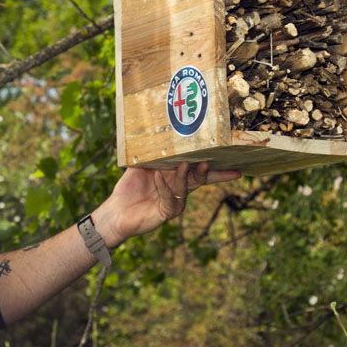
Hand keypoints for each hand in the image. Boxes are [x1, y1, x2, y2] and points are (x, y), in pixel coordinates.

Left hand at [92, 162, 239, 246]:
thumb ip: (150, 154)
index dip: (214, 166)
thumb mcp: (140, 167)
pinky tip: (157, 176)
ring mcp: (174, 202)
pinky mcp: (166, 212)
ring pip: (185, 188)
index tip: (230, 160)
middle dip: (210, 172)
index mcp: (175, 177)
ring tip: (183, 163)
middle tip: (211, 162)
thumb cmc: (129, 189)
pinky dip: (164, 186)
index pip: (198, 170)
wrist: (116, 211)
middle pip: (200, 180)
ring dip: (184, 175)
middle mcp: (178, 189)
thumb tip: (157, 134)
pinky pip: (169, 198)